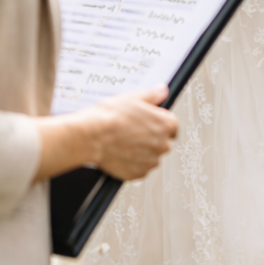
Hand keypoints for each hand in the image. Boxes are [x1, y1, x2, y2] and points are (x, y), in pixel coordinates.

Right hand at [40, 85, 176, 183]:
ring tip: (124, 142)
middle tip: (132, 132)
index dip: (159, 123)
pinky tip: (120, 152)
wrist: (91, 136)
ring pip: (150, 156)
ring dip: (141, 151)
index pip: (172, 126)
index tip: (149, 123)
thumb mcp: (133, 98)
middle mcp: (162, 145)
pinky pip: (139, 168)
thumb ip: (153, 95)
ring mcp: (150, 161)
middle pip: (162, 142)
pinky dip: (132, 163)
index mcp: (166, 125)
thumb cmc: (110, 117)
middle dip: (150, 138)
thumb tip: (162, 91)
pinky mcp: (138, 174)